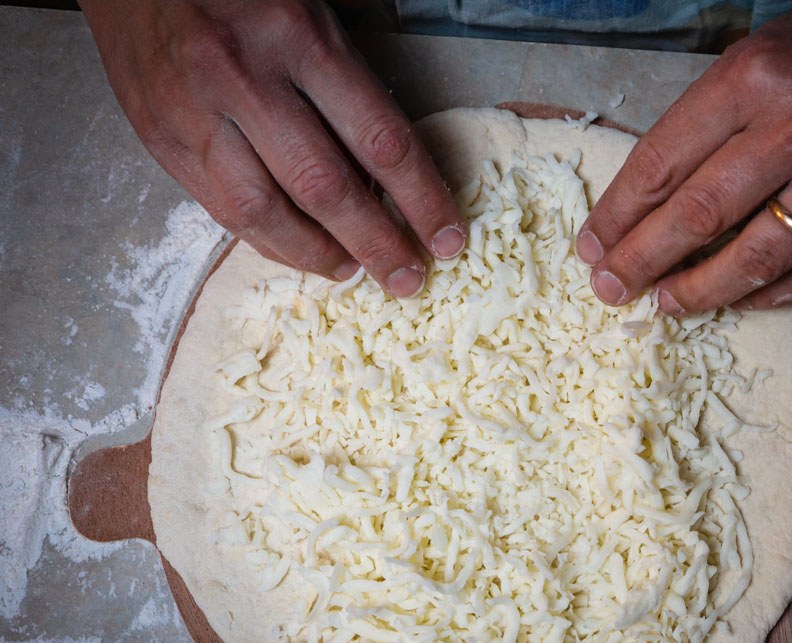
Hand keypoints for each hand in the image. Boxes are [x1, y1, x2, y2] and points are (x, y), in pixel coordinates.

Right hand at [79, 0, 464, 295]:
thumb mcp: (312, 7)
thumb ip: (351, 79)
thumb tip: (400, 165)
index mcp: (297, 37)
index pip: (380, 140)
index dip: (422, 201)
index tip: (446, 239)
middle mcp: (244, 77)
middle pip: (324, 188)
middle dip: (376, 244)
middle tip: (407, 279)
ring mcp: (193, 110)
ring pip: (264, 211)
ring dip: (317, 254)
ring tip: (352, 271)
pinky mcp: (158, 134)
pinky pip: (220, 207)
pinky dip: (267, 239)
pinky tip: (300, 252)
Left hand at [577, 0, 791, 311]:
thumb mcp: (767, 51)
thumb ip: (712, 117)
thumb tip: (653, 196)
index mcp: (758, 75)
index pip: (663, 162)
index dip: (619, 214)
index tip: (593, 247)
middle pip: (699, 216)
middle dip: (643, 261)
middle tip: (611, 290)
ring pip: (757, 257)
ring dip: (701, 290)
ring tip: (666, 305)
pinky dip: (770, 294)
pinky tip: (739, 300)